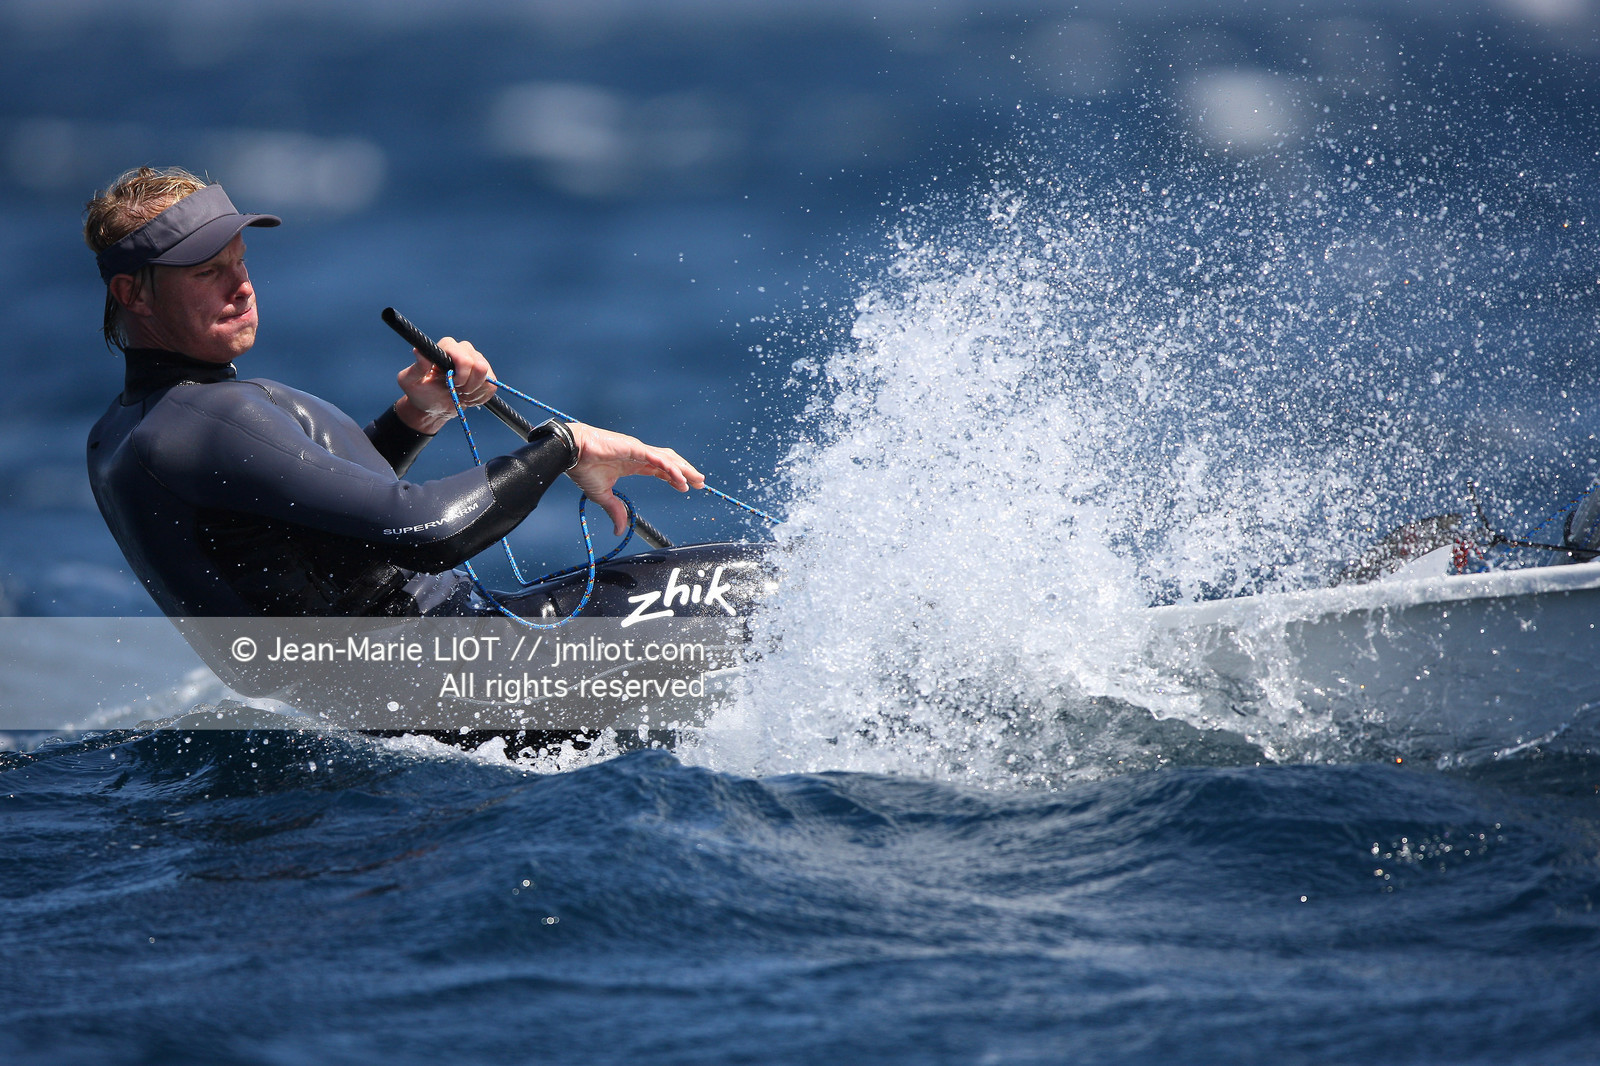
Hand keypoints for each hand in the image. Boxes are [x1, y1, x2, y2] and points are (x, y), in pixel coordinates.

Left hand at [394, 337, 497, 433]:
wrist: (434, 406)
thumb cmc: (420, 392)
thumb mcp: (410, 382)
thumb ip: (416, 367)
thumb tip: (419, 351)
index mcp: (447, 346)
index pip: (464, 357)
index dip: (462, 374)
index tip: (452, 384)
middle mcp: (464, 349)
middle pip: (480, 366)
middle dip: (468, 385)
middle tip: (456, 390)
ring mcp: (478, 361)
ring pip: (487, 377)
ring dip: (473, 392)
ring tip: (461, 394)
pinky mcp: (487, 375)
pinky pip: (492, 387)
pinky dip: (480, 397)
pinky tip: (468, 396)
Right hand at [564, 422, 704, 534]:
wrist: (570, 453)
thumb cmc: (583, 468)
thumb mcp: (603, 496)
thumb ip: (615, 510)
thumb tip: (619, 530)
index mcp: (632, 463)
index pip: (660, 469)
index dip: (674, 477)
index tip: (686, 487)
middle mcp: (638, 455)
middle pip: (669, 463)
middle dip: (686, 472)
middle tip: (700, 483)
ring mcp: (638, 450)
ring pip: (667, 459)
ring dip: (684, 469)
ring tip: (697, 481)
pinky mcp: (634, 448)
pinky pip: (657, 459)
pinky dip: (670, 469)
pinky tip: (680, 479)